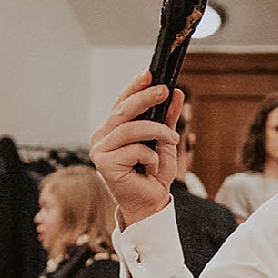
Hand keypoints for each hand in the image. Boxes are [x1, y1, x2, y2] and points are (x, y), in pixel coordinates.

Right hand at [89, 72, 180, 226]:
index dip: (134, 87)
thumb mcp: (165, 141)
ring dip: (156, 131)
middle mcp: (102, 138)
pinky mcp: (104, 164)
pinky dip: (150, 156)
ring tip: (171, 138)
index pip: (122, 103)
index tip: (150, 74)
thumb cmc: (153, 175)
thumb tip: (176, 94)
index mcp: (112, 131)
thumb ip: (168, 119)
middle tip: (164, 91)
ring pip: (131, 129)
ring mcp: (100, 151)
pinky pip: (134, 149)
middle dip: (145, 98)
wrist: (151, 204)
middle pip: (123, 111)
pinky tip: (150, 167)